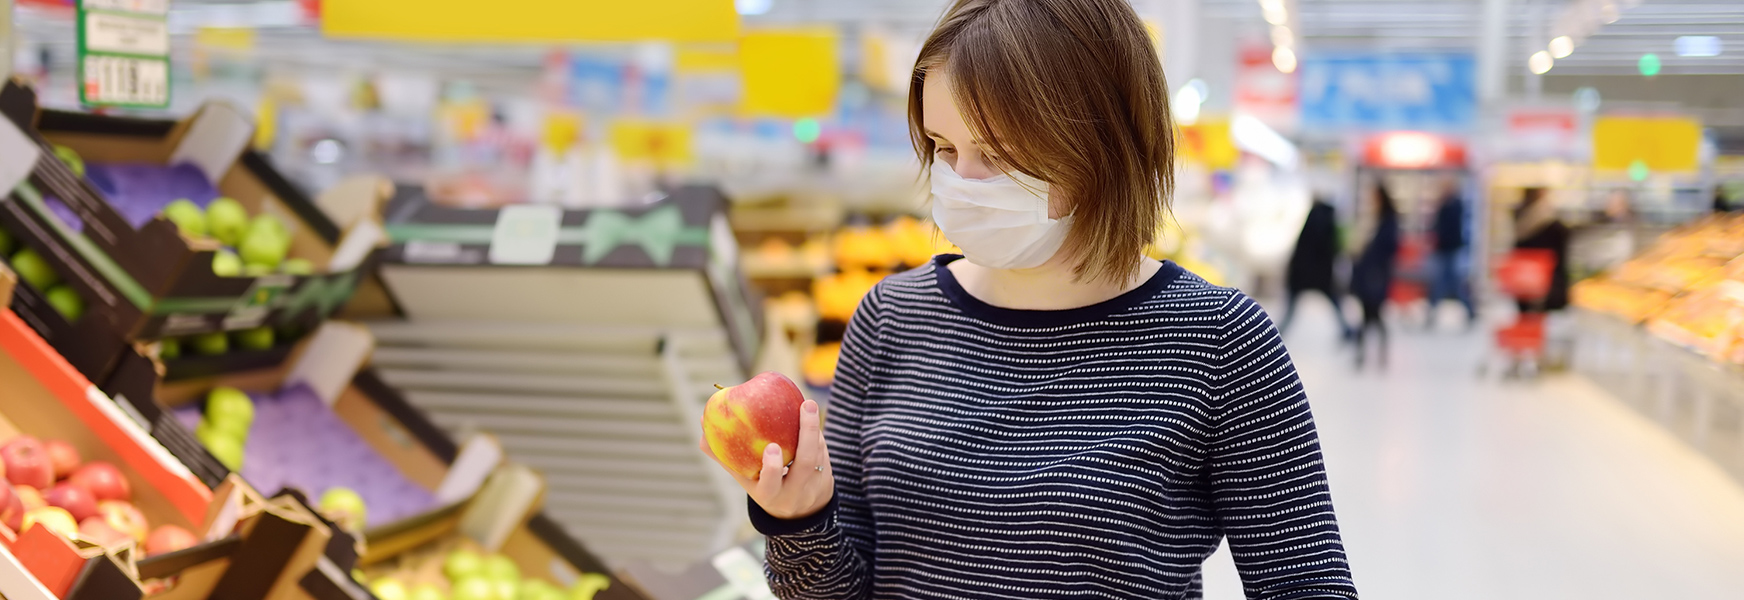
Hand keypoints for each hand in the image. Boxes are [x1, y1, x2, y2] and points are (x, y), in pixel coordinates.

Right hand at [700, 399, 834, 519]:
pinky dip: (817, 436)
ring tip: (807, 406)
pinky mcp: (827, 479)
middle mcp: (794, 493)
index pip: (771, 484)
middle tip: (806, 406)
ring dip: (813, 430)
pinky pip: (824, 453)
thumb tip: (702, 426)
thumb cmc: (764, 486)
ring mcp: (813, 487)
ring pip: (817, 455)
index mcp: (769, 495)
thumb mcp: (745, 478)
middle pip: (805, 464)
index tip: (771, 447)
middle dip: (807, 433)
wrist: (798, 514)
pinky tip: (810, 418)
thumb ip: (725, 455)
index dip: (772, 467)